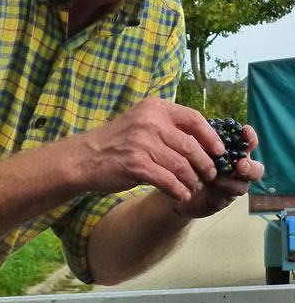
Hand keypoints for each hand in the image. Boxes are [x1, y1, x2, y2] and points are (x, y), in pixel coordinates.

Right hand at [79, 97, 226, 202]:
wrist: (84, 158)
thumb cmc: (116, 142)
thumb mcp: (141, 122)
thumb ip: (167, 126)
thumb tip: (203, 140)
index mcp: (154, 108)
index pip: (193, 118)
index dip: (210, 136)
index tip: (219, 150)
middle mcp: (149, 122)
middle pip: (191, 146)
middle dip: (205, 163)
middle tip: (209, 174)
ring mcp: (142, 143)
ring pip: (182, 166)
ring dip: (192, 180)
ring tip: (194, 187)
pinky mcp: (136, 165)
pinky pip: (168, 181)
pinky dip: (178, 190)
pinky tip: (181, 195)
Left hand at [174, 123, 262, 219]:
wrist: (174, 187)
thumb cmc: (186, 162)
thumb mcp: (193, 148)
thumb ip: (203, 140)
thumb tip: (209, 130)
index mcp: (232, 152)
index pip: (247, 143)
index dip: (250, 137)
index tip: (246, 130)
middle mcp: (237, 169)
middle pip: (256, 169)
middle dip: (250, 166)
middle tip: (241, 163)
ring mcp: (232, 185)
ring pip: (245, 184)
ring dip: (234, 180)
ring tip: (222, 174)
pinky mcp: (224, 198)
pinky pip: (230, 194)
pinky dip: (224, 186)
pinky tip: (214, 181)